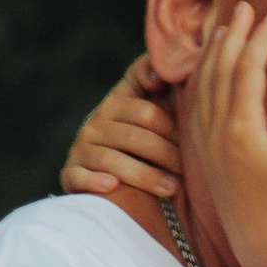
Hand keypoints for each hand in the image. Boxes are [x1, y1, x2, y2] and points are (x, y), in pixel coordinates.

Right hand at [63, 58, 179, 198]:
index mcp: (117, 104)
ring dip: (144, 175)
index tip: (196, 142)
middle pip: (133, 137)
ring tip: (171, 189)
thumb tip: (159, 76)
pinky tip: (112, 186)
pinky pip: (79, 176)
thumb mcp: (149, 111)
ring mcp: (81, 149)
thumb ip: (155, 85)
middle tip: (189, 173)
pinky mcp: (71, 174)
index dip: (172, 128)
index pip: (146, 112)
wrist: (113, 179)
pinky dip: (94, 181)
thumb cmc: (141, 141)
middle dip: (165, 155)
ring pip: (111, 160)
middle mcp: (96, 124)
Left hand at [193, 5, 266, 256]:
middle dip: (234, 34)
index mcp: (242, 127)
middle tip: (246, 7)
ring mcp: (206, 138)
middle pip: (221, 68)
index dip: (261, 39)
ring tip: (224, 27)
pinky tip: (206, 67)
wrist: (259, 238)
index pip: (248, 69)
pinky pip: (195, 101)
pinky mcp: (203, 148)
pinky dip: (200, 76)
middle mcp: (217, 128)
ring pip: (203, 82)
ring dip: (213, 52)